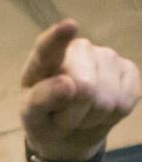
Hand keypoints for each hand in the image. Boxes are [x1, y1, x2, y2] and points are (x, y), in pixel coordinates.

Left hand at [20, 19, 138, 161]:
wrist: (68, 134)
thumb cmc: (44, 121)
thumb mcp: (32, 117)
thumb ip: (42, 100)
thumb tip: (69, 85)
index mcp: (44, 60)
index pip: (49, 47)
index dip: (59, 38)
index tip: (69, 27)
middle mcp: (78, 50)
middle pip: (86, 87)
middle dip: (74, 113)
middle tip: (64, 117)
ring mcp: (106, 56)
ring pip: (107, 100)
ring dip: (92, 117)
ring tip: (81, 115)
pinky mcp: (128, 70)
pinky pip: (125, 102)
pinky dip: (111, 117)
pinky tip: (100, 113)